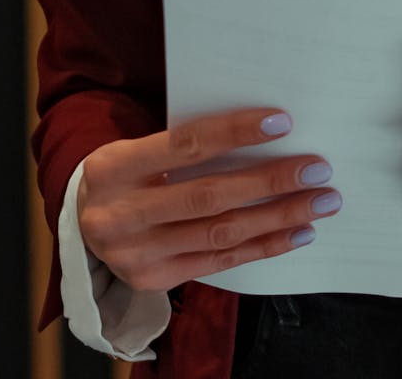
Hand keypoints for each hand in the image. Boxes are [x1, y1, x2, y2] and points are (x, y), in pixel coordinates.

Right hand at [77, 109, 341, 291]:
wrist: (81, 223)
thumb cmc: (128, 174)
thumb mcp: (138, 150)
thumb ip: (187, 146)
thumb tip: (269, 132)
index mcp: (112, 167)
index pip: (185, 146)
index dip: (236, 133)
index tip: (283, 123)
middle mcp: (118, 214)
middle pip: (208, 196)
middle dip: (270, 182)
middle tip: (318, 169)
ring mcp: (133, 254)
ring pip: (220, 232)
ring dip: (278, 217)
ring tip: (320, 202)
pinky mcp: (152, 280)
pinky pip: (220, 261)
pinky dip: (264, 246)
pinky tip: (297, 233)